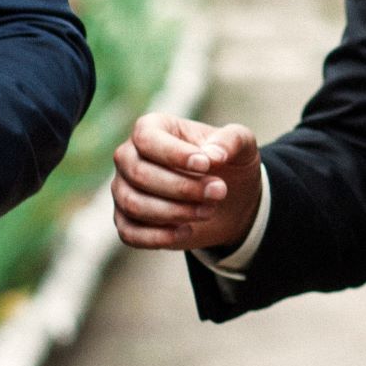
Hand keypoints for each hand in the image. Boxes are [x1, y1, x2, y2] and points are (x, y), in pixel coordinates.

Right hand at [111, 114, 260, 252]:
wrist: (228, 198)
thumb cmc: (228, 162)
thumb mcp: (241, 145)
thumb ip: (231, 141)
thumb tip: (213, 155)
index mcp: (152, 128)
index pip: (147, 138)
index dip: (174, 154)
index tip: (206, 165)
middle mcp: (129, 156)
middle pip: (139, 174)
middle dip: (182, 188)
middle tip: (219, 192)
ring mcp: (123, 189)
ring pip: (133, 204)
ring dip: (174, 212)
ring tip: (209, 211)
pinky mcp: (126, 220)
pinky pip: (129, 233)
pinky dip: (159, 236)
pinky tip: (187, 230)